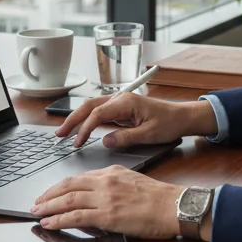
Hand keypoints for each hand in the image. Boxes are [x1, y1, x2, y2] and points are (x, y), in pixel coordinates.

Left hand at [31, 166, 189, 239]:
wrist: (174, 206)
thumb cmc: (159, 198)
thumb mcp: (133, 181)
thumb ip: (113, 184)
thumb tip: (97, 195)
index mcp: (112, 172)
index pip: (79, 177)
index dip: (60, 186)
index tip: (51, 193)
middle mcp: (105, 182)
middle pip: (68, 186)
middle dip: (48, 195)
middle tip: (36, 202)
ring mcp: (105, 198)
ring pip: (68, 200)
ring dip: (48, 207)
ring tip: (36, 213)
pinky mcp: (107, 216)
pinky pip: (75, 217)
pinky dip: (59, 220)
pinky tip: (49, 223)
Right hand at [54, 92, 217, 147]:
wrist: (182, 116)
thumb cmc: (169, 123)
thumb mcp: (149, 135)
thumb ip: (126, 137)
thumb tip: (105, 141)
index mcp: (127, 102)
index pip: (98, 114)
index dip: (84, 128)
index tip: (77, 142)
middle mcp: (121, 99)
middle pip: (89, 106)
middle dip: (72, 119)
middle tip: (59, 135)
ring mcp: (120, 102)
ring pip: (92, 107)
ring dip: (77, 118)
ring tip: (64, 132)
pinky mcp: (121, 108)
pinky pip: (100, 112)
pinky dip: (87, 119)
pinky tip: (80, 129)